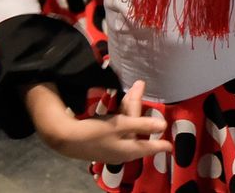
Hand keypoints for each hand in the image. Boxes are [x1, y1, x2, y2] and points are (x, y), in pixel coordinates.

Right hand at [32, 80, 171, 164]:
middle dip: (137, 106)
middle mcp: (121, 148)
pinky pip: (116, 125)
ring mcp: (110, 144)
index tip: (170, 147)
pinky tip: (118, 102)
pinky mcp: (101, 138)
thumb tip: (163, 126)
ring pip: (125, 124)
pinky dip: (120, 112)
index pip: (148, 145)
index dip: (159, 144)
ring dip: (129, 106)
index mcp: (128, 148)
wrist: (64, 137)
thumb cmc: (95, 133)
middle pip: (135, 127)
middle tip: (139, 85)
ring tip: (133, 88)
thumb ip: (142, 124)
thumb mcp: (120, 126)